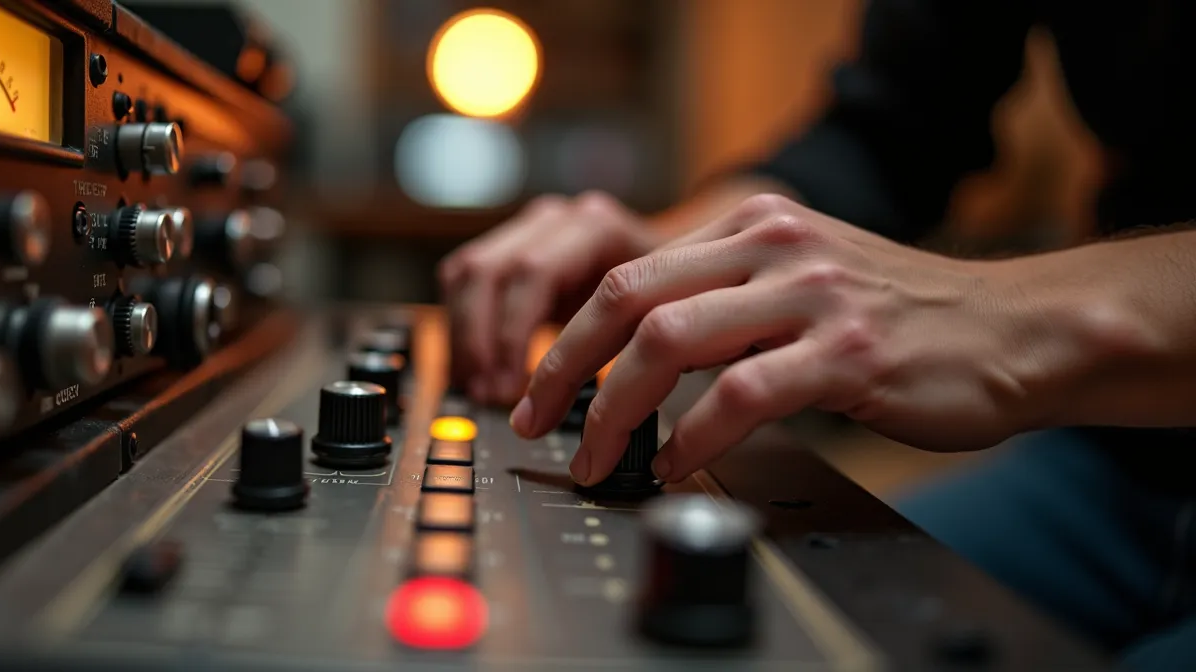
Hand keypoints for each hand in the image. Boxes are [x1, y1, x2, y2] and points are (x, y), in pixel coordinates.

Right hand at [438, 192, 656, 404]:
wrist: (675, 261)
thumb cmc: (673, 294)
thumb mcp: (664, 315)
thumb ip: (633, 347)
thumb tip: (603, 416)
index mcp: (596, 228)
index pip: (533, 274)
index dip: (514, 335)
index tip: (514, 389)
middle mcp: (557, 220)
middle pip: (488, 271)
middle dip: (482, 342)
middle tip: (492, 395)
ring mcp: (529, 228)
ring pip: (467, 273)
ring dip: (466, 338)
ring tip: (482, 389)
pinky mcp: (510, 246)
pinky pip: (464, 280)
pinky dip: (465, 330)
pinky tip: (479, 371)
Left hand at [509, 194, 1047, 485]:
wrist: (1016, 328)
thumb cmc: (906, 319)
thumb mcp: (805, 279)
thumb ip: (730, 300)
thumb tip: (643, 360)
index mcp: (753, 224)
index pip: (629, 273)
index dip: (569, 334)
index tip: (538, 385)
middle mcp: (774, 245)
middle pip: (629, 298)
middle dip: (565, 366)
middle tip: (536, 419)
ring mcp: (812, 294)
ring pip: (671, 342)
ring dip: (616, 409)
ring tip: (598, 456)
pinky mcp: (848, 352)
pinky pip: (741, 394)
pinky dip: (694, 437)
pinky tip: (680, 464)